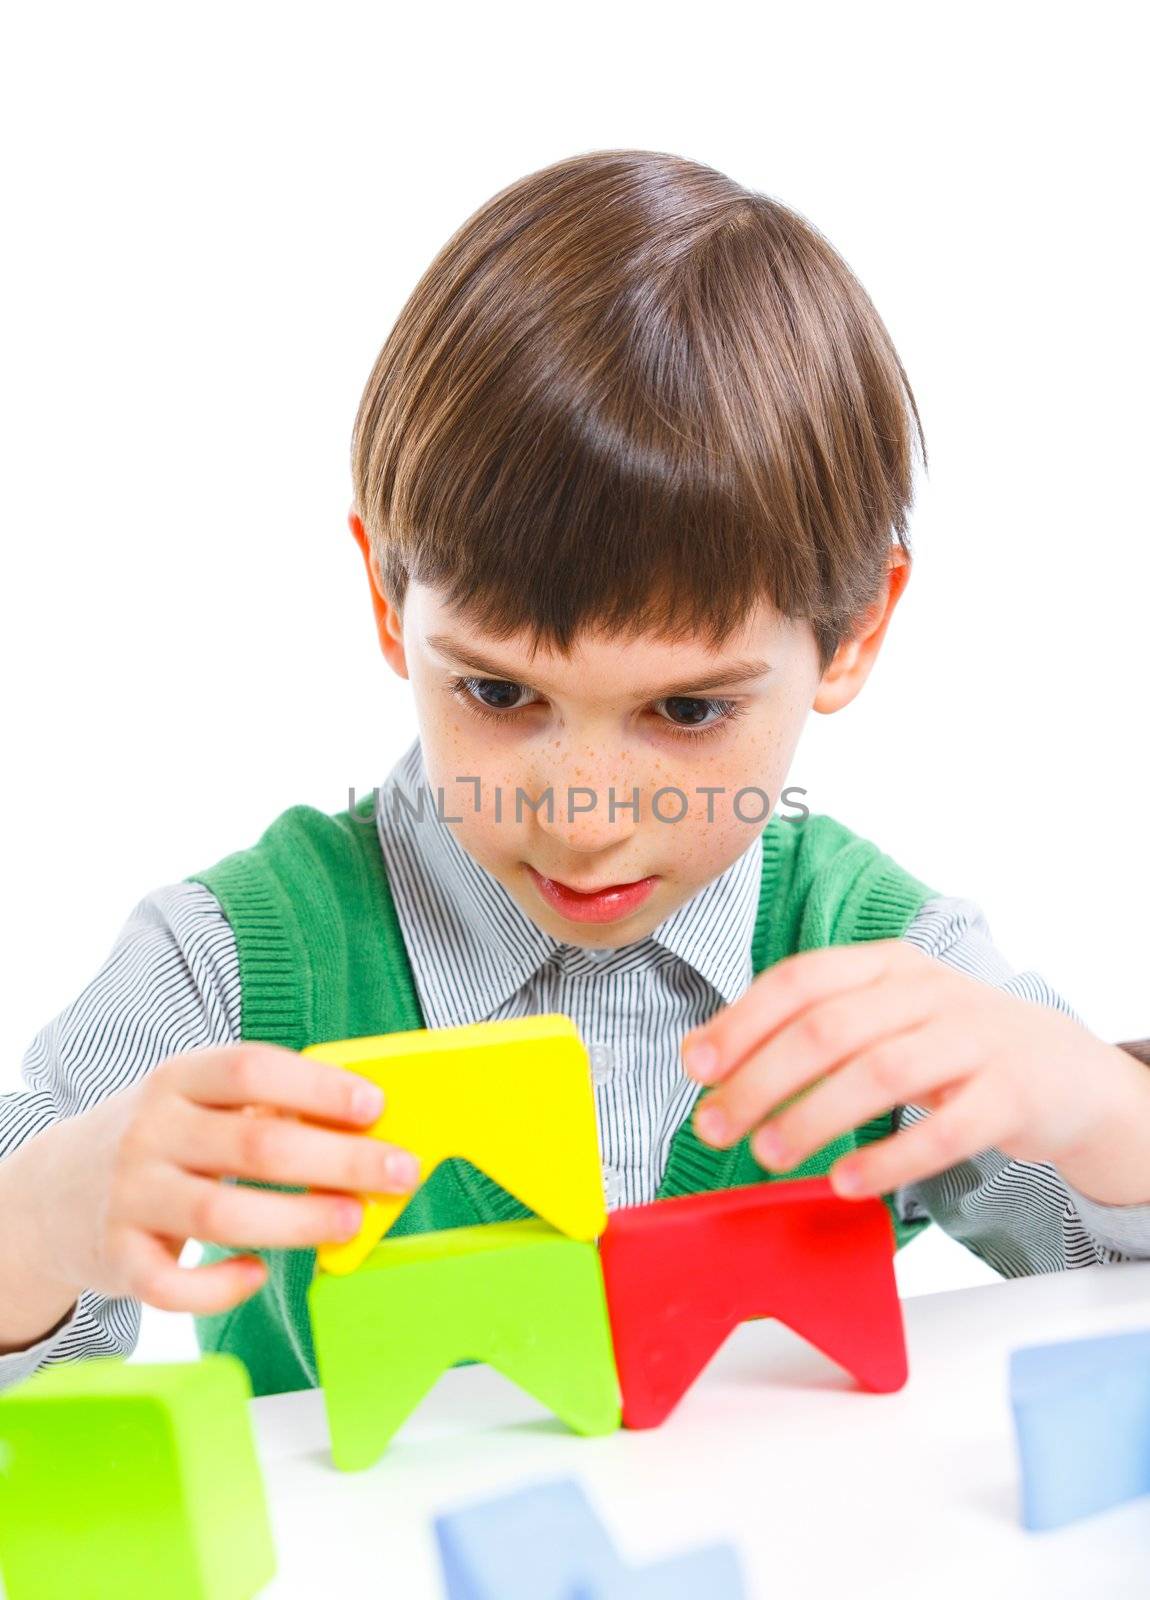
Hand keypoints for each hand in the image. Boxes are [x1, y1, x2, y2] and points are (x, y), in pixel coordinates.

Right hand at [16, 1043, 419, 1316]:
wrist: (54, 1192)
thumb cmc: (162, 1141)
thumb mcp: (198, 1104)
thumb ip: (266, 1109)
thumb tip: (365, 1128)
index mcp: (178, 1079)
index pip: (250, 1069)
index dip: (316, 1087)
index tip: (374, 1105)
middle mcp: (150, 1132)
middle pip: (254, 1145)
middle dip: (337, 1160)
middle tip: (397, 1172)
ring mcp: (130, 1195)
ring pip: (220, 1214)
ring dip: (297, 1221)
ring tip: (349, 1222)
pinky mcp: (117, 1258)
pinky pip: (172, 1285)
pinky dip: (221, 1286)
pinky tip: (257, 1273)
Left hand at [680, 940, 1149, 1202]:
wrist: (1067, 1070)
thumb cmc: (952, 1046)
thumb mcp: (885, 1018)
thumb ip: (807, 1029)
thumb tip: (708, 1058)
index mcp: (886, 965)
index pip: (800, 980)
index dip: (742, 1022)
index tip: (697, 1067)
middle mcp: (927, 991)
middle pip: (828, 1028)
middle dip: (760, 1078)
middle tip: (717, 1126)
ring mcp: (973, 1040)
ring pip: (880, 1073)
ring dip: (813, 1116)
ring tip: (769, 1154)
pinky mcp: (1011, 1095)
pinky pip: (946, 1129)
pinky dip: (891, 1158)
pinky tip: (848, 1182)